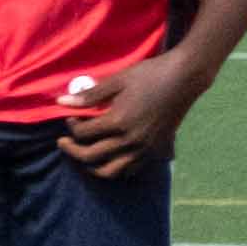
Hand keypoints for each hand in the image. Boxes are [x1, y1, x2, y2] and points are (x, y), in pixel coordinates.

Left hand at [57, 56, 195, 179]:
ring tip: (84, 155)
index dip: (71, 126)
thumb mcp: (117, 81)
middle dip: (71, 150)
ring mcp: (145, 148)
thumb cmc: (150, 74)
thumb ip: (89, 96)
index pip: (83, 134)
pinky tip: (109, 157)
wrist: (185, 77)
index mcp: (119, 122)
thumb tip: (61, 102)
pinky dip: (116, 168)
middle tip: (63, 142)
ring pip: (110, 171)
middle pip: (90, 156)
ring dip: (91, 166)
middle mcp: (131, 140)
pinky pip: (131, 169)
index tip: (70, 118)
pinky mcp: (156, 150)